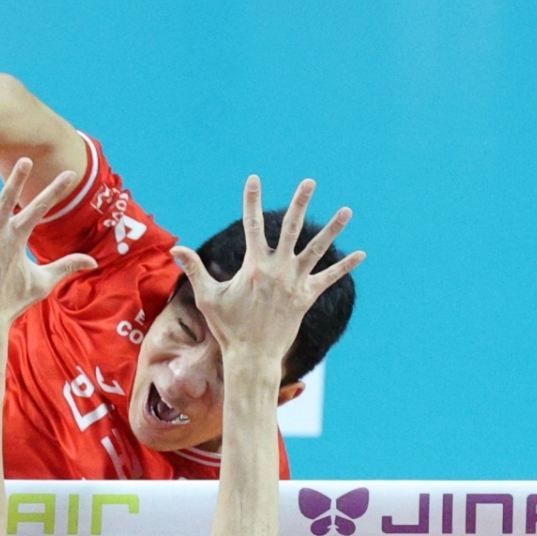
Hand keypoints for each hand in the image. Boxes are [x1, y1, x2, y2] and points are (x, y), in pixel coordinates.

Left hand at [0, 159, 94, 335]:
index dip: (56, 192)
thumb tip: (93, 262)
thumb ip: (66, 266)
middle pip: (7, 200)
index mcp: (16, 240)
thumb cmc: (11, 304)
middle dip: (16, 180)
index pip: (40, 210)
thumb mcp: (42, 283)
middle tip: (24, 160)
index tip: (69, 174)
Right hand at [172, 177, 363, 371]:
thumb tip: (175, 250)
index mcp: (254, 265)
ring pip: (317, 249)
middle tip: (309, 181)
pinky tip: (361, 254)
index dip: (251, 200)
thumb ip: (194, 270)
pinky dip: (345, 267)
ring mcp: (294, 282)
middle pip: (291, 228)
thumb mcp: (208, 297)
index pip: (252, 224)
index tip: (254, 179)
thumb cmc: (228, 328)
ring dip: (333, 229)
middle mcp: (277, 269)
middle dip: (300, 202)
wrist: (252, 356)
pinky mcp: (306, 298)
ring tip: (347, 210)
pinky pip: (329, 279)